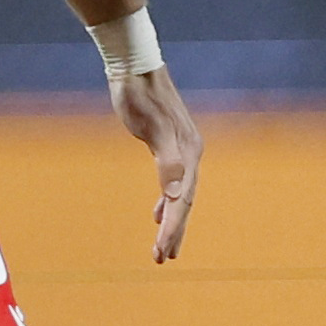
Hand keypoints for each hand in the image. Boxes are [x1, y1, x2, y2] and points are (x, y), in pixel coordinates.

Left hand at [111, 66, 202, 262]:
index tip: (161, 254)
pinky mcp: (169, 144)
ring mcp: (181, 150)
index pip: (182, 201)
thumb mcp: (150, 128)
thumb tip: (177, 196)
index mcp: (188, 154)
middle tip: (161, 259)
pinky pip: (172, 182)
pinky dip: (166, 201)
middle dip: (175, 232)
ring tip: (163, 247)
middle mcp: (190, 154)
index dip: (173, 230)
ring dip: (172, 221)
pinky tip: (158, 212)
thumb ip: (166, 162)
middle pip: (184, 202)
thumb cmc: (139, 95)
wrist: (134, 66)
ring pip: (179, 194)